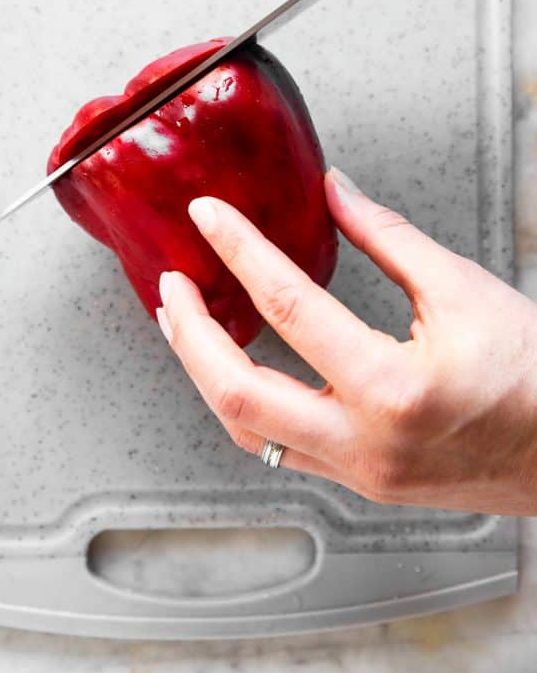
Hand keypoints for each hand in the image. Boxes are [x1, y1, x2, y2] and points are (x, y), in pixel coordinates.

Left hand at [156, 169, 536, 514]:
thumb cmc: (535, 375)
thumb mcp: (463, 289)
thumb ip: (387, 237)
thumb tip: (334, 191)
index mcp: (394, 389)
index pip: (289, 307)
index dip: (239, 251)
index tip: (209, 217)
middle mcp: (366, 443)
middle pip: (238, 392)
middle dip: (190, 333)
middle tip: (173, 284)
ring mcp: (359, 473)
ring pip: (247, 430)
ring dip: (206, 372)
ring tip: (186, 324)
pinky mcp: (361, 482)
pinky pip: (279, 445)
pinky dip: (247, 401)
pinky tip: (237, 366)